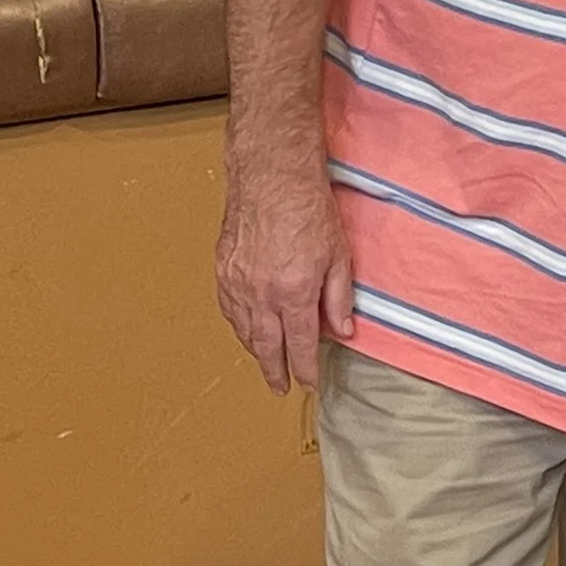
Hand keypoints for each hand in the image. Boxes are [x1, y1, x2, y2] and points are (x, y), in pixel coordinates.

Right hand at [213, 148, 354, 393]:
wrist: (271, 177)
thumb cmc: (308, 209)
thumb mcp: (339, 255)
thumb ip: (338, 298)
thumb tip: (343, 332)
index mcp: (293, 292)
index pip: (299, 345)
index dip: (305, 369)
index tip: (309, 383)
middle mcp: (260, 294)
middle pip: (266, 346)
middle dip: (274, 371)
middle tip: (279, 388)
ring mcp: (237, 283)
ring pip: (243, 330)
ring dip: (255, 350)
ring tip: (267, 362)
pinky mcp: (222, 270)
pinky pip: (229, 309)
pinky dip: (239, 326)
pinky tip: (247, 329)